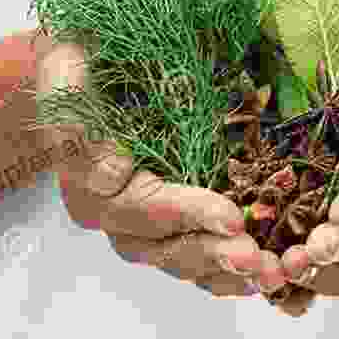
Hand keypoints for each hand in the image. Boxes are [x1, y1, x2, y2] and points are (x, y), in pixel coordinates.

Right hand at [38, 42, 288, 297]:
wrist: (92, 71)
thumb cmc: (84, 61)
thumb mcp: (67, 64)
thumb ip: (72, 103)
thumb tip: (109, 174)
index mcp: (86, 178)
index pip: (137, 205)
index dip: (185, 214)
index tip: (232, 217)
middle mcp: (111, 213)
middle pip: (159, 246)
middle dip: (211, 252)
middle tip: (255, 256)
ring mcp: (139, 226)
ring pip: (180, 260)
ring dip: (226, 271)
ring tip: (271, 273)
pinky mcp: (167, 227)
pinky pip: (194, 262)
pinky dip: (229, 273)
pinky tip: (265, 277)